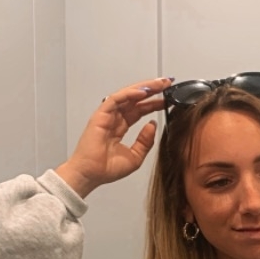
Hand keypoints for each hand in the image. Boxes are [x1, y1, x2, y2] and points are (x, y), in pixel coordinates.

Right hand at [55, 77, 170, 197]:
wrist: (90, 175)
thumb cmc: (106, 169)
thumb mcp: (135, 157)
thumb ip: (145, 141)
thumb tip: (152, 125)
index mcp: (121, 127)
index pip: (140, 110)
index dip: (154, 103)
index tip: (169, 99)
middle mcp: (114, 118)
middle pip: (135, 99)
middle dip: (152, 90)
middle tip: (168, 84)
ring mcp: (107, 115)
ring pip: (127, 95)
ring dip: (143, 88)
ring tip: (159, 84)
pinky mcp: (100, 115)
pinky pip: (115, 100)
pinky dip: (129, 94)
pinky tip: (143, 92)